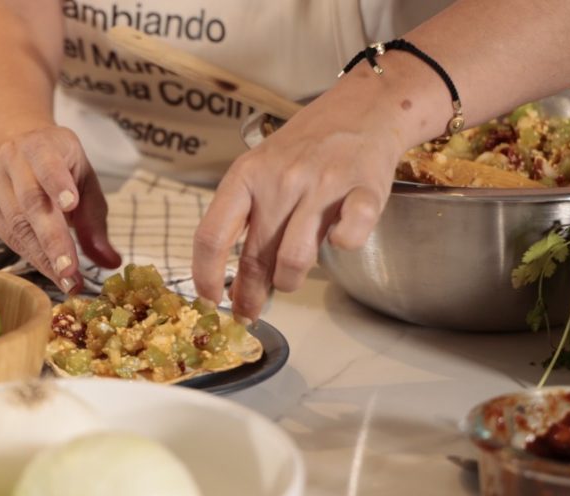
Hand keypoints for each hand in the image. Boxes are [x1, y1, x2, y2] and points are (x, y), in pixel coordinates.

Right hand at [0, 125, 121, 292]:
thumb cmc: (56, 163)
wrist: (11, 145)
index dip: (58, 183)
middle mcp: (13, 162)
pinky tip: (50, 271)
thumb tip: (111, 260)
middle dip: (52, 239)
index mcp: (41, 145)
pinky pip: (8, 236)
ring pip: (16, 224)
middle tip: (70, 268)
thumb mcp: (82, 177)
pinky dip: (32, 257)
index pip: (47, 162)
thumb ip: (95, 218)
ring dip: (43, 257)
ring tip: (66, 280)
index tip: (72, 205)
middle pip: (30, 202)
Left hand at [192, 94, 407, 321]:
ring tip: (289, 278)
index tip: (207, 298)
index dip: (205, 275)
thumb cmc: (306, 147)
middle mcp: (281, 180)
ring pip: (294, 260)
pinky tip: (338, 240)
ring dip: (289, 281)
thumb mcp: (260, 170)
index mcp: (246, 175)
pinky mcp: (365, 190)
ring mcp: (323, 185)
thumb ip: (246, 218)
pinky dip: (343, 246)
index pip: (211, 235)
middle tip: (248, 311)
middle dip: (248, 295)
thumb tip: (231, 280)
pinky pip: (348, 238)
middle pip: (253, 257)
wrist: (363, 109)